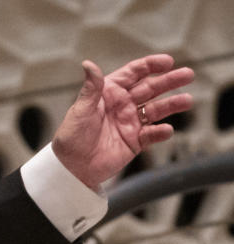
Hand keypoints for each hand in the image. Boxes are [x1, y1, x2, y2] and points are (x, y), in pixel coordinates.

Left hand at [52, 54, 193, 190]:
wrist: (71, 168)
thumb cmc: (70, 138)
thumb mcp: (80, 111)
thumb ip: (90, 89)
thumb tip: (88, 63)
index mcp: (109, 93)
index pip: (133, 73)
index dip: (150, 65)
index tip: (168, 61)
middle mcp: (123, 105)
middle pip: (150, 88)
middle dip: (169, 81)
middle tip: (187, 75)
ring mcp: (130, 123)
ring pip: (156, 110)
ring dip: (171, 104)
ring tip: (187, 101)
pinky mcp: (134, 142)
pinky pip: (152, 134)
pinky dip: (160, 132)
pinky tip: (166, 130)